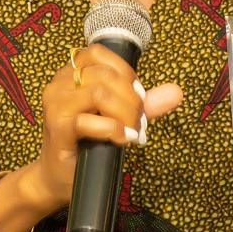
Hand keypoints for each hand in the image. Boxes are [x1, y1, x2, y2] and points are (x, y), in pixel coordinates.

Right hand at [0, 47, 182, 231]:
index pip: (99, 54)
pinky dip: (113, 129)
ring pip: (99, 93)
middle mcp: (60, 85)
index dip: (124, 72)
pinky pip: (88, 121)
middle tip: (138, 121)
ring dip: (124, 113)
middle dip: (131, 98)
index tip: (136, 96)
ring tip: (130, 131)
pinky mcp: (58, 129)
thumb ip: (144, 103)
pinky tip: (122, 139)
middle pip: (105, 75)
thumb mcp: (118, 117)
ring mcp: (56, 106)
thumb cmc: (87, 143)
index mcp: (71, 74)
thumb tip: (176, 92)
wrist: (58, 177)